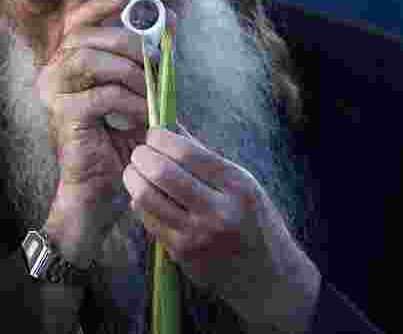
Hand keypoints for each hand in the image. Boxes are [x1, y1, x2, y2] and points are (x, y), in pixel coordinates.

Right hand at [38, 0, 155, 251]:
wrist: (104, 192)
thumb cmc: (122, 142)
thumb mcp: (140, 92)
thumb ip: (150, 58)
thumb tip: (170, 18)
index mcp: (68, 61)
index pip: (78, 20)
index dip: (103, 3)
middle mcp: (53, 71)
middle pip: (88, 36)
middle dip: (130, 42)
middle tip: (159, 59)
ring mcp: (53, 93)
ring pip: (92, 59)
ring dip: (131, 72)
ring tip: (153, 92)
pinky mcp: (62, 115)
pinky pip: (103, 95)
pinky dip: (132, 103)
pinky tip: (145, 116)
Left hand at [123, 124, 319, 328]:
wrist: (268, 277)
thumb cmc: (255, 221)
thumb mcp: (243, 183)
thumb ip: (205, 155)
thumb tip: (170, 125)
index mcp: (237, 185)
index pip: (186, 152)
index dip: (160, 137)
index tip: (154, 134)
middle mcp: (218, 211)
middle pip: (161, 173)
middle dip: (141, 156)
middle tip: (140, 152)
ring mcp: (198, 236)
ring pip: (145, 197)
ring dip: (133, 178)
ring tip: (136, 171)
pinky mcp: (182, 254)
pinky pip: (148, 220)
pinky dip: (140, 202)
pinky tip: (147, 196)